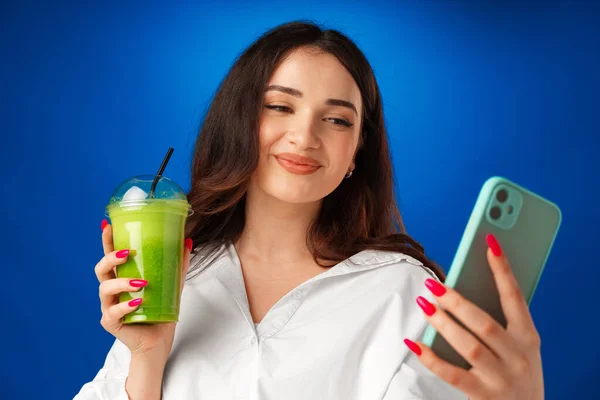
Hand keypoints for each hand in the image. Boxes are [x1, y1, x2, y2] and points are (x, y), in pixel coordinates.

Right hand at [95, 219, 192, 362]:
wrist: (158, 342)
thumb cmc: (160, 311)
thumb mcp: (172, 285)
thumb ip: (178, 265)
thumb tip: (188, 241)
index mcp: (122, 278)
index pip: (110, 256)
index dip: (106, 241)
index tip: (108, 225)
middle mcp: (112, 291)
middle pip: (101, 269)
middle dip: (110, 258)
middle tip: (126, 253)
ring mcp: (109, 307)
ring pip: (105, 289)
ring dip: (122, 282)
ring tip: (141, 283)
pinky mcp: (111, 323)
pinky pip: (112, 313)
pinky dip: (124, 306)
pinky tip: (137, 302)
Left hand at [403, 234, 543, 399]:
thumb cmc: (518, 371)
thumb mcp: (521, 346)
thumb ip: (501, 321)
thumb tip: (464, 288)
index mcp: (528, 337)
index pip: (515, 297)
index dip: (502, 269)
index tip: (489, 242)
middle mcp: (518, 356)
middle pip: (485, 323)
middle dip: (458, 301)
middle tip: (434, 284)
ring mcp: (501, 377)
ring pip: (469, 346)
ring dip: (444, 323)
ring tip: (424, 304)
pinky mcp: (483, 395)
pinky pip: (452, 374)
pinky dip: (431, 358)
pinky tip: (414, 343)